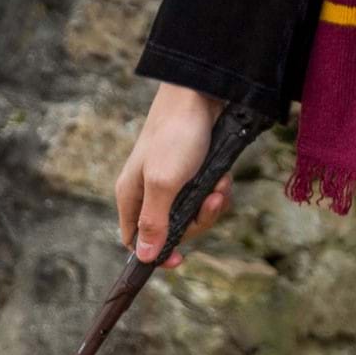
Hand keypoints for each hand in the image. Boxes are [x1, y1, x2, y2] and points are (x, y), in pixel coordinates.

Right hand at [114, 84, 231, 267]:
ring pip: (193, 214)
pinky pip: (207, 196)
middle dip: (197, 221)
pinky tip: (224, 177)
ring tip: (221, 185)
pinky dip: (218, 190)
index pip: (135, 239)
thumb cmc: (176, 136)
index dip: (155, 253)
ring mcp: (172, 181)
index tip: (179, 260)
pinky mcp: (194, 172)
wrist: (201, 94)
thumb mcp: (163, 183)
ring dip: (212, 204)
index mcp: (131, 195)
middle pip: (172, 230)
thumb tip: (143, 257)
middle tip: (211, 201)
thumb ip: (154, 221)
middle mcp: (149, 190)